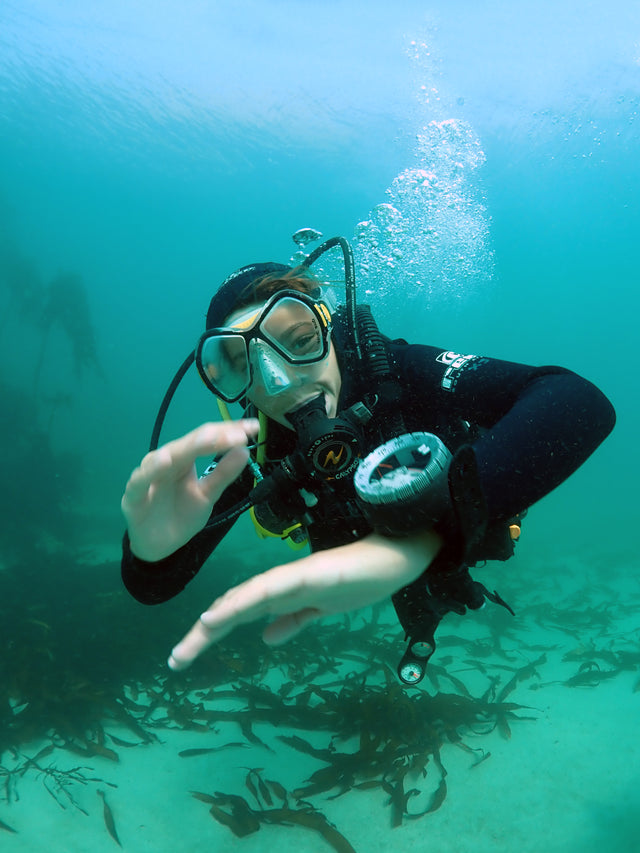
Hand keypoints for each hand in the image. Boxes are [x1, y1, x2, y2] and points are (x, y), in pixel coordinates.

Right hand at [121, 419, 258, 561]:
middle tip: (236, 434)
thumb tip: (245, 450)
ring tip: (206, 440)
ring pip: (165, 457)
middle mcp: (166, 462)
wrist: (160, 546)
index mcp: (184, 459)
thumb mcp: (208, 494)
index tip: (252, 428)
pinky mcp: (134, 496)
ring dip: (186, 448)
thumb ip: (223, 474)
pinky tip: (163, 462)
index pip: (206, 439)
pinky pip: (140, 481)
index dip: (228, 432)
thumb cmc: (182, 514)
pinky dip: (150, 471)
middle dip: (213, 437)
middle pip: (189, 445)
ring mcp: (149, 477)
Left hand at [168, 530, 441, 669]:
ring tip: (190, 641)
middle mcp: (282, 584)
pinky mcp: (309, 574)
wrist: (400, 554)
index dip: (213, 630)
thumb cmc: (365, 577)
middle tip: (176, 660)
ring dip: (215, 621)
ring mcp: (295, 578)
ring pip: (245, 599)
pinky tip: (220, 615)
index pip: (241, 611)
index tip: (187, 654)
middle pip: (234, 607)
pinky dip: (242, 602)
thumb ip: (295, 620)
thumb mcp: (324, 609)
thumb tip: (265, 637)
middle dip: (204, 634)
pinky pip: (270, 590)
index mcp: (285, 593)